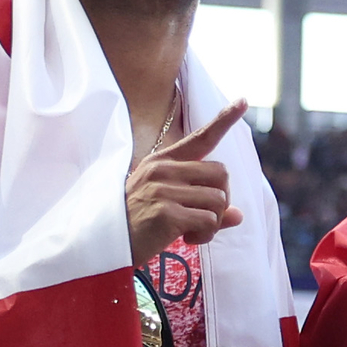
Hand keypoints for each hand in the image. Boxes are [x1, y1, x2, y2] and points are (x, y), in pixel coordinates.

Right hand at [128, 98, 247, 265]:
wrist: (103, 245)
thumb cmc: (136, 224)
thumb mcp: (167, 205)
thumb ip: (203, 205)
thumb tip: (239, 215)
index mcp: (162, 162)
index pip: (200, 138)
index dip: (224, 120)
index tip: (243, 101)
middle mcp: (163, 170)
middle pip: (222, 174)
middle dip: (222, 199)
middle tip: (203, 217)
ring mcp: (164, 189)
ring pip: (220, 199)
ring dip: (214, 222)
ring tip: (191, 231)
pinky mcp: (167, 213)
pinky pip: (210, 220)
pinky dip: (206, 234)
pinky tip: (186, 239)